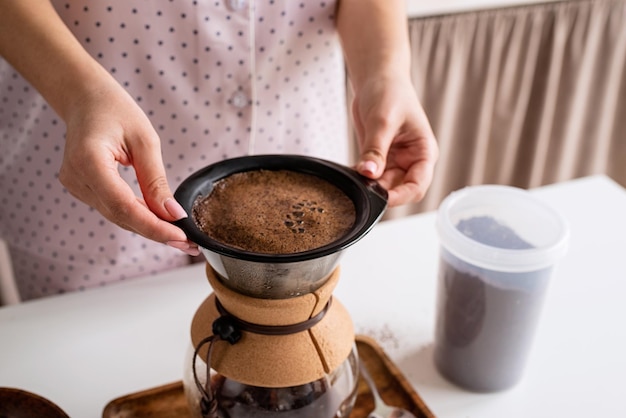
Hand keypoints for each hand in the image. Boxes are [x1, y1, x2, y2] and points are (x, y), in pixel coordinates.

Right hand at [58, 78, 199, 255]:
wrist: (85, 98)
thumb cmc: (115, 110)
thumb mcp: (145, 140)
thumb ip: (156, 180)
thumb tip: (173, 214)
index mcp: (89, 161)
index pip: (123, 206)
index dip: (153, 226)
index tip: (180, 237)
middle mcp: (76, 177)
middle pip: (121, 216)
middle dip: (156, 232)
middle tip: (188, 244)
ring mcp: (75, 185)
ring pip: (117, 216)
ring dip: (148, 226)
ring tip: (180, 236)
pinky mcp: (81, 187)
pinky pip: (113, 207)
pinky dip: (137, 215)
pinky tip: (159, 219)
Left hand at [352, 74, 437, 206]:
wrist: (378, 79)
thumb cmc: (390, 92)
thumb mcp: (382, 120)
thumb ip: (375, 149)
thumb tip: (369, 173)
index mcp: (424, 153)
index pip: (417, 186)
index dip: (400, 196)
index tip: (379, 199)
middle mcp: (412, 161)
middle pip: (398, 189)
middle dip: (380, 191)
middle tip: (360, 187)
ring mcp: (395, 161)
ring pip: (382, 186)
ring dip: (368, 186)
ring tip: (353, 177)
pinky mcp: (380, 159)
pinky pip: (370, 177)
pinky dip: (360, 178)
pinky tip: (350, 173)